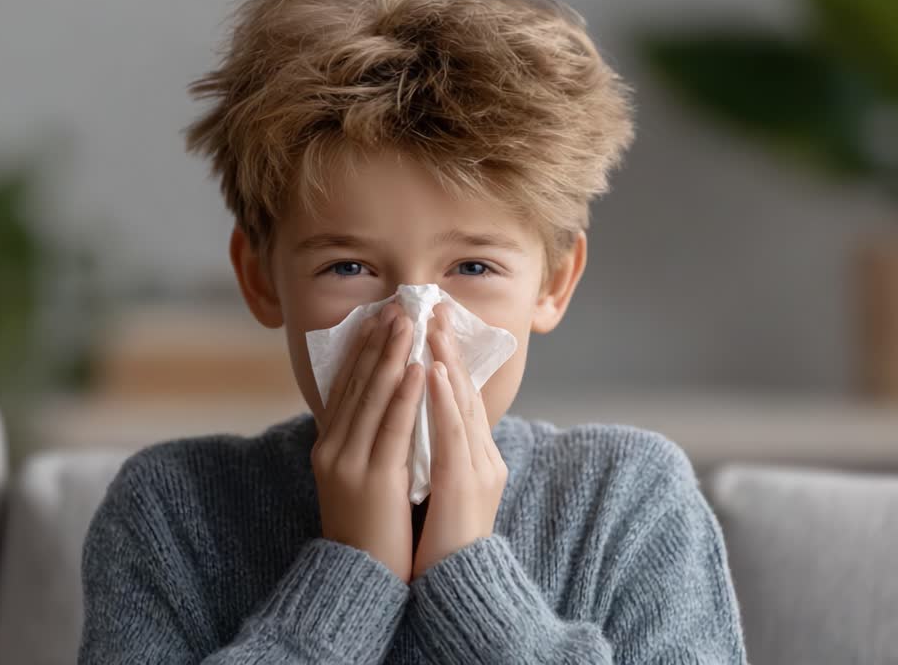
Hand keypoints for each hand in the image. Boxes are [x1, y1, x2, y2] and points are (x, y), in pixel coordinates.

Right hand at [312, 302, 424, 583]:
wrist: (358, 583)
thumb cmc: (369, 534)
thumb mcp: (357, 483)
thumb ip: (365, 447)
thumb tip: (384, 413)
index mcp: (328, 448)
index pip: (346, 388)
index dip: (362, 351)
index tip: (379, 319)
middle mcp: (332, 450)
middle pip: (356, 384)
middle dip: (378, 343)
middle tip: (397, 308)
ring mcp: (349, 463)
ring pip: (373, 398)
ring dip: (392, 356)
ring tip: (409, 323)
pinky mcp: (373, 479)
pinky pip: (392, 428)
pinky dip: (406, 394)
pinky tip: (418, 369)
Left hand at [411, 301, 508, 580]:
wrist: (461, 590)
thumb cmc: (442, 547)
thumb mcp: (439, 494)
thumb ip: (434, 461)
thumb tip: (415, 434)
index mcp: (473, 459)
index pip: (457, 400)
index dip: (445, 361)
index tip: (429, 328)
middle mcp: (482, 457)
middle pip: (463, 392)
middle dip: (447, 348)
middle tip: (433, 307)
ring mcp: (478, 468)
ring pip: (460, 403)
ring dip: (446, 360)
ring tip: (433, 325)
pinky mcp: (466, 483)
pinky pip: (453, 432)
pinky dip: (442, 398)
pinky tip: (431, 370)